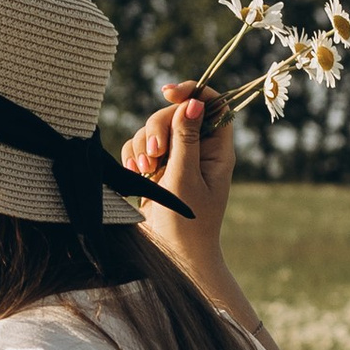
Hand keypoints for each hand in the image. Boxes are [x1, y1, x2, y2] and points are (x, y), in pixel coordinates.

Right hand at [122, 83, 236, 277]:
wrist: (172, 257)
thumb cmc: (187, 223)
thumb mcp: (186, 178)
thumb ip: (186, 139)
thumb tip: (193, 102)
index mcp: (217, 150)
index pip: (211, 104)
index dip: (191, 92)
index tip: (168, 94)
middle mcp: (198, 150)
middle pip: (175, 114)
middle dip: (157, 128)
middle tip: (154, 156)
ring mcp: (175, 159)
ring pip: (153, 129)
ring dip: (142, 145)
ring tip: (144, 172)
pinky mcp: (155, 170)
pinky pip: (139, 147)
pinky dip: (132, 156)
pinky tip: (133, 174)